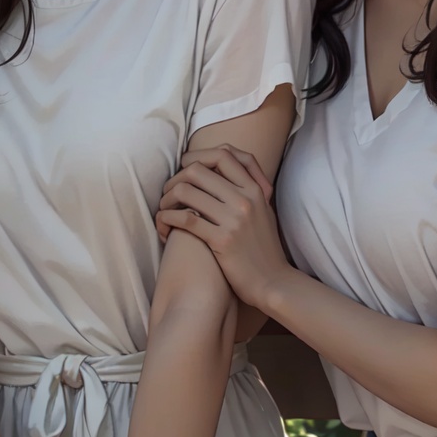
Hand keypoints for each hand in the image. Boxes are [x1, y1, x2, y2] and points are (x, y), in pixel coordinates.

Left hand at [157, 145, 290, 309]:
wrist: (273, 282)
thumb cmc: (265, 249)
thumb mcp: (264, 212)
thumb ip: (249, 191)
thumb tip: (227, 173)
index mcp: (255, 189)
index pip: (223, 154)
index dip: (197, 156)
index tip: (184, 168)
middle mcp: (245, 199)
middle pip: (197, 170)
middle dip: (175, 179)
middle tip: (167, 193)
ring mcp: (234, 219)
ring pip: (186, 191)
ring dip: (166, 199)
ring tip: (163, 210)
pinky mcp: (222, 240)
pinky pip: (185, 219)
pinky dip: (167, 219)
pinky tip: (164, 226)